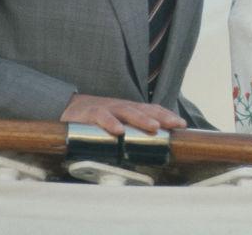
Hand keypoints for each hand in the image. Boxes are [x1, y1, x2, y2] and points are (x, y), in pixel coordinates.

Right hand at [59, 94, 186, 135]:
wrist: (69, 107)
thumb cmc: (99, 117)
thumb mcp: (119, 120)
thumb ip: (133, 129)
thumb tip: (153, 145)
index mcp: (130, 109)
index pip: (153, 109)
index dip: (167, 115)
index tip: (182, 124)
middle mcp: (122, 106)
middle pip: (145, 110)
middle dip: (161, 117)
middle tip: (175, 124)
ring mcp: (108, 108)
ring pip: (127, 112)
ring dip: (142, 119)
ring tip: (154, 127)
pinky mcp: (91, 113)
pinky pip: (102, 117)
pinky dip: (110, 123)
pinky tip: (119, 131)